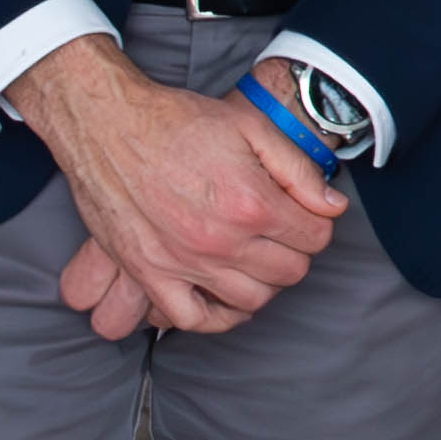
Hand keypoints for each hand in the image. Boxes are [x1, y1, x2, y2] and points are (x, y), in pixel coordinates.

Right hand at [9, 36, 346, 339]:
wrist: (107, 123)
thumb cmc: (178, 120)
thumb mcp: (251, 126)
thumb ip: (299, 170)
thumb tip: (332, 207)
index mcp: (251, 203)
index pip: (315, 238)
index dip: (317, 224)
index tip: (305, 213)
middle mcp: (221, 241)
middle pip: (289, 272)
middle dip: (295, 251)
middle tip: (281, 232)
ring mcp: (183, 263)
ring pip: (251, 300)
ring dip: (263, 282)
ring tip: (256, 258)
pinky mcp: (149, 274)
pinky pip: (192, 319)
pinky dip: (217, 316)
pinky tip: (225, 296)